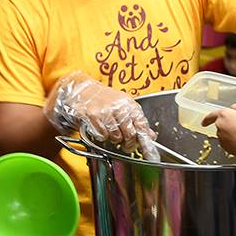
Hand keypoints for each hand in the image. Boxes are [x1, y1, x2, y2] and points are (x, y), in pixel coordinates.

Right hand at [44, 71, 158, 160]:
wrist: (84, 89)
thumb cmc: (105, 99)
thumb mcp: (124, 106)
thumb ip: (138, 121)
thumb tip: (151, 136)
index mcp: (129, 104)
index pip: (142, 124)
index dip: (142, 139)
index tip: (141, 146)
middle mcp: (119, 106)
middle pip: (130, 134)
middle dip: (128, 143)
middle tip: (125, 145)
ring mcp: (105, 111)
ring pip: (115, 137)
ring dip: (114, 139)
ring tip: (111, 133)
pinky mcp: (92, 116)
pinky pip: (101, 135)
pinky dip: (101, 136)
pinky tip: (100, 130)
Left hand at [203, 105, 235, 172]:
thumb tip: (234, 108)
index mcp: (224, 115)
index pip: (212, 115)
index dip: (207, 118)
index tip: (204, 122)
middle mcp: (220, 126)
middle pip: (221, 123)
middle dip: (229, 124)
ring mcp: (221, 137)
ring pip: (224, 133)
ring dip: (231, 133)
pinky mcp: (225, 147)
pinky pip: (227, 141)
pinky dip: (233, 141)